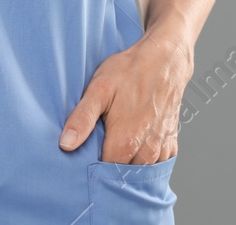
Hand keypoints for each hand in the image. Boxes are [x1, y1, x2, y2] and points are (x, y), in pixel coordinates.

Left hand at [59, 33, 192, 163]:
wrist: (165, 59)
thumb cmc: (130, 71)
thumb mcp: (99, 89)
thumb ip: (82, 118)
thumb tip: (65, 144)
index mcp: (125, 142)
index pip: (103, 175)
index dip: (91, 172)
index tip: (83, 164)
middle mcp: (146, 151)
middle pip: (122, 177)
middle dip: (109, 173)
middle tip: (97, 155)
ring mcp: (160, 149)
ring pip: (140, 174)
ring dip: (128, 169)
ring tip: (115, 153)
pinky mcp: (170, 143)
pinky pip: (157, 166)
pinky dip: (145, 163)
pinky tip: (134, 151)